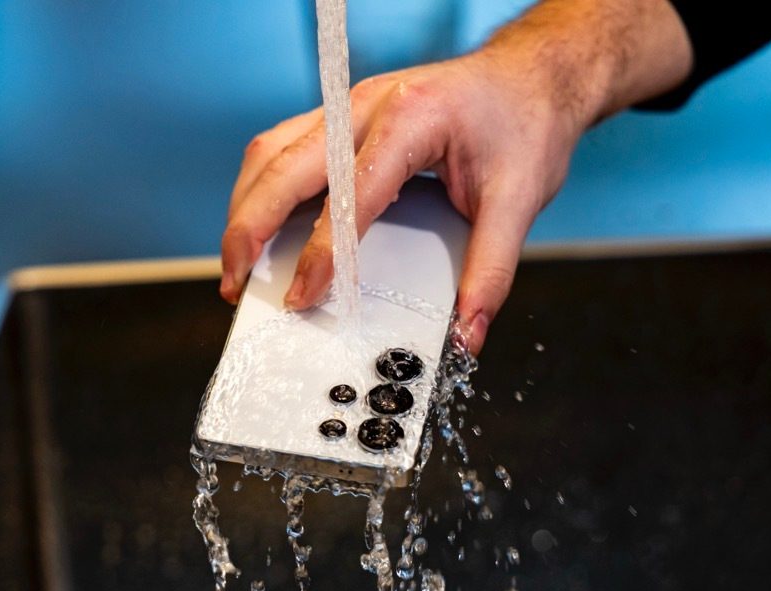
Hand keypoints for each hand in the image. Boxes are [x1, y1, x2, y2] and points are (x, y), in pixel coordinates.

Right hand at [220, 0, 691, 353]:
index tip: (303, 296)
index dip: (321, 253)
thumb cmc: (525, 125)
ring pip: (272, 151)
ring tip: (238, 263)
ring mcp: (350, 108)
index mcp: (411, 120)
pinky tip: (260, 226)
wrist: (533, 78)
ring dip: (245, 206)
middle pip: (284, 165)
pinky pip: (285, 148)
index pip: (349, 195)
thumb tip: (466, 332)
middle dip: (248, 227)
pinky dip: (262, 189)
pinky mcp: (344, 118)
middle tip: (237, 284)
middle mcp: (368, 106)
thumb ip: (490, 271)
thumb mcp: (520, 201)